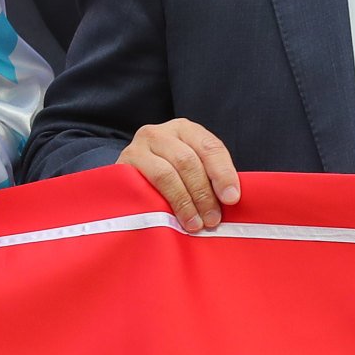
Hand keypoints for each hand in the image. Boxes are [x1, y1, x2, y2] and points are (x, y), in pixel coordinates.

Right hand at [121, 118, 238, 231]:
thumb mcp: (191, 169)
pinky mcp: (122, 167)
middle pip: (188, 161)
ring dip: (184, 202)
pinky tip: (169, 219)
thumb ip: (209, 177)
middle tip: (212, 220)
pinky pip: (143, 186)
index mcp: (185, 129)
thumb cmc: (169, 178)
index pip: (210, 147)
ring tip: (195, 224)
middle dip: (203, 193)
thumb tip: (231, 200)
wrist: (126, 182)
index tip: (232, 199)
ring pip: (166, 174)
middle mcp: (160, 133)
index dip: (223, 173)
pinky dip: (160, 203)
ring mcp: (137, 148)